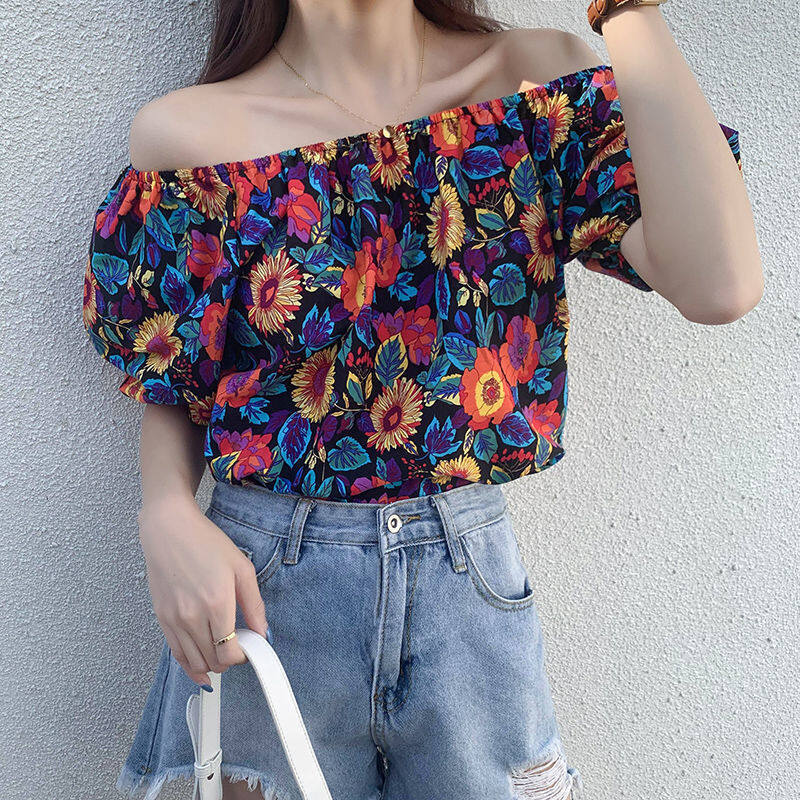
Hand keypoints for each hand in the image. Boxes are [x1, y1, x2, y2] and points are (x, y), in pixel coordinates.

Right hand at [136, 495, 268, 686]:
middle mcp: (193, 616)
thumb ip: (254, 604)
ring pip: (194, 662)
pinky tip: (202, 667)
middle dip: (229, 660)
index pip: (230, 652)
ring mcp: (174, 619)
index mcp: (217, 603)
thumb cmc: (205, 543)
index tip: (249, 648)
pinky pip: (176, 654)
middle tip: (238, 646)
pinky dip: (190, 664)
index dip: (243, 656)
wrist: (169, 529)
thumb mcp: (241, 568)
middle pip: (213, 661)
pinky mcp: (162, 618)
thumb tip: (263, 632)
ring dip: (211, 665)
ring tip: (222, 652)